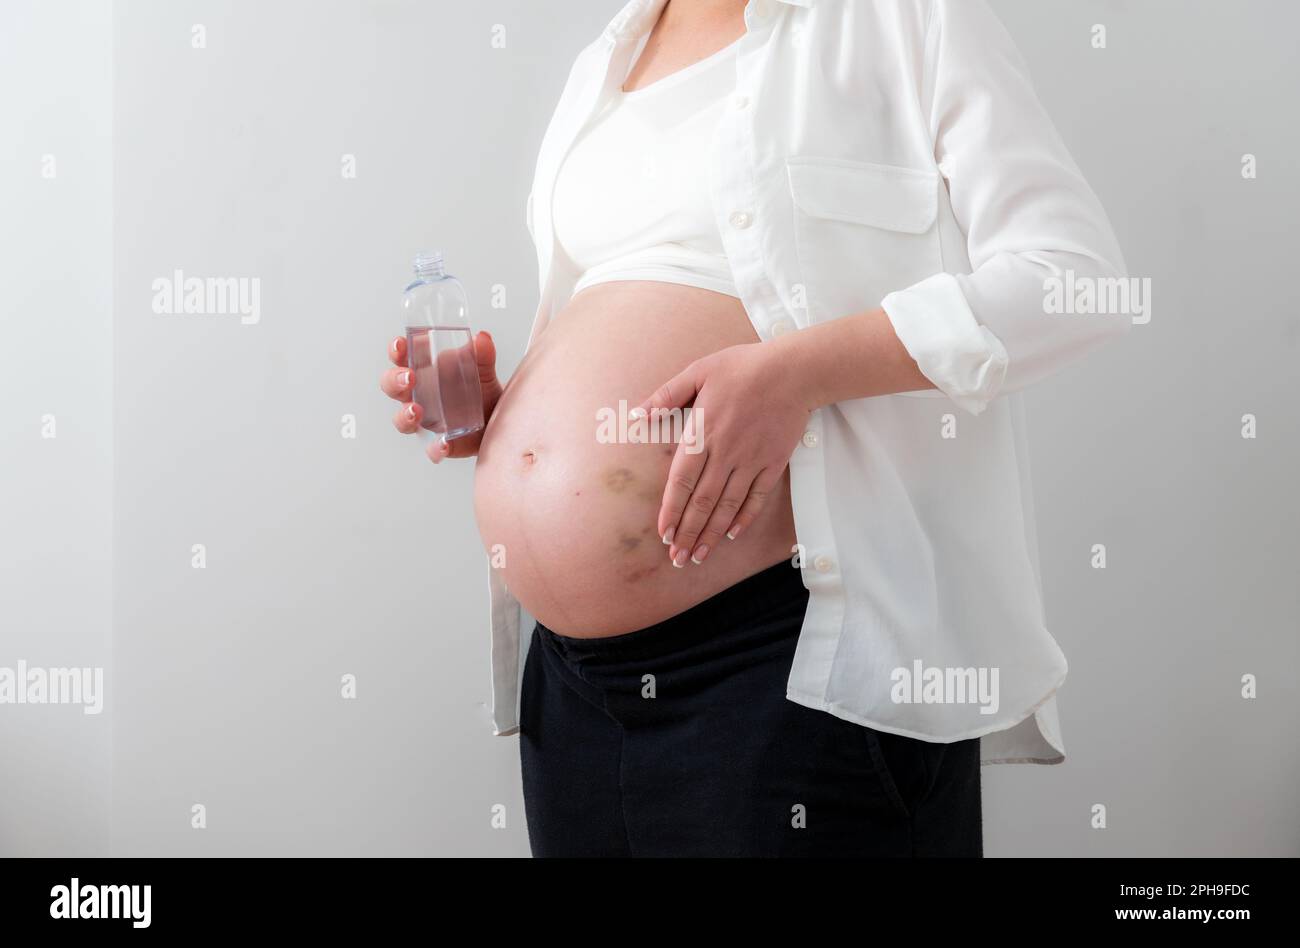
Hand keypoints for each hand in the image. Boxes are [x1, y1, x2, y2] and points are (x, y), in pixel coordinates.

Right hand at [380, 330, 503, 462]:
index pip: (401, 358)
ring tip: (416, 410)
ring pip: (403, 421)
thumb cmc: (481, 390)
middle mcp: (419, 396)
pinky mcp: (442, 444)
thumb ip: (482, 354)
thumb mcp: (483, 369)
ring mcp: (427, 421)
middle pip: (393, 388)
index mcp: (424, 372)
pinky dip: (435, 448)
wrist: (502, 419)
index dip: (397, 351)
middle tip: (409, 377)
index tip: (401, 344)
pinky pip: (432, 450)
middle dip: (395, 381)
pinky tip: (443, 444)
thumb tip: (482, 338)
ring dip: (405, 415)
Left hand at [634, 342, 812, 566]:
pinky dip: (744, 518)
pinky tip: (732, 534)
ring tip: (698, 555)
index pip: (682, 481)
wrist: (793, 371)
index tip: (664, 534)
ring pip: (728, 506)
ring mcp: (751, 461)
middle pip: (703, 502)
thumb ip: (667, 395)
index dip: (671, 510)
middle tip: (677, 559)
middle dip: (688, 533)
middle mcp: (726, 453)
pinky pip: (756, 497)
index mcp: (703, 433)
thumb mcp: (699, 371)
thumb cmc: (743, 367)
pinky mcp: (773, 463)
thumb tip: (638, 415)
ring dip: (711, 533)